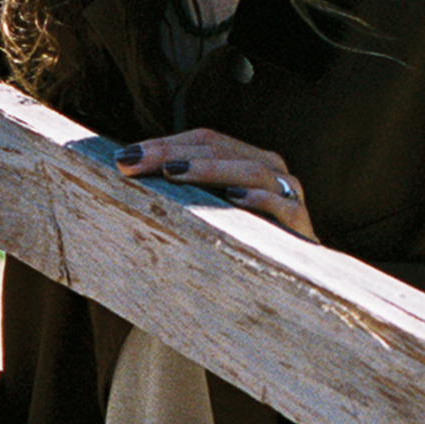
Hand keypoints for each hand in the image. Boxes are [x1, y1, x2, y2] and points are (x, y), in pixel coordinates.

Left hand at [114, 130, 317, 241]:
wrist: (283, 284)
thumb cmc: (234, 246)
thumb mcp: (204, 214)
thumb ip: (180, 192)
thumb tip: (125, 172)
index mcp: (245, 160)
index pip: (205, 139)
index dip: (165, 144)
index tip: (124, 157)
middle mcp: (268, 170)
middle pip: (221, 148)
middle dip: (173, 153)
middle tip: (134, 162)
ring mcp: (288, 193)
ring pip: (251, 170)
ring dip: (210, 169)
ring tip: (173, 173)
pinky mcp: (300, 223)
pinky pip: (282, 205)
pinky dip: (258, 199)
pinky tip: (232, 198)